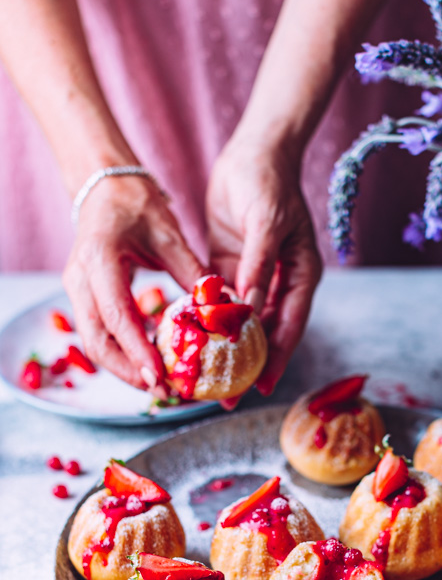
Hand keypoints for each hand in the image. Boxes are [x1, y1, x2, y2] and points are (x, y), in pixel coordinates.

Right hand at [63, 175, 206, 392]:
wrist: (105, 188)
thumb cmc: (138, 205)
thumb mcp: (170, 234)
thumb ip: (193, 273)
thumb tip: (225, 309)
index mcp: (100, 259)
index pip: (116, 315)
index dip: (136, 350)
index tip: (159, 376)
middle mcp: (80, 279)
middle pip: (96, 341)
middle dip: (128, 372)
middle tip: (165, 391)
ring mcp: (78, 290)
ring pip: (95, 343)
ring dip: (125, 369)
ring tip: (162, 386)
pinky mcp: (85, 298)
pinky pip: (100, 334)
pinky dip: (123, 354)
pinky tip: (152, 366)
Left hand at [206, 135, 321, 402]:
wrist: (253, 150)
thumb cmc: (269, 182)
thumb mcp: (266, 223)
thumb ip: (259, 267)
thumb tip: (249, 309)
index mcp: (302, 276)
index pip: (290, 326)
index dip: (276, 359)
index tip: (261, 386)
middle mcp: (280, 283)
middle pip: (266, 334)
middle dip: (248, 365)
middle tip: (226, 396)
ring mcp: (255, 277)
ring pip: (241, 324)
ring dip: (225, 350)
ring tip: (204, 379)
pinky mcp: (230, 268)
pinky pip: (219, 304)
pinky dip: (207, 323)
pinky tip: (190, 344)